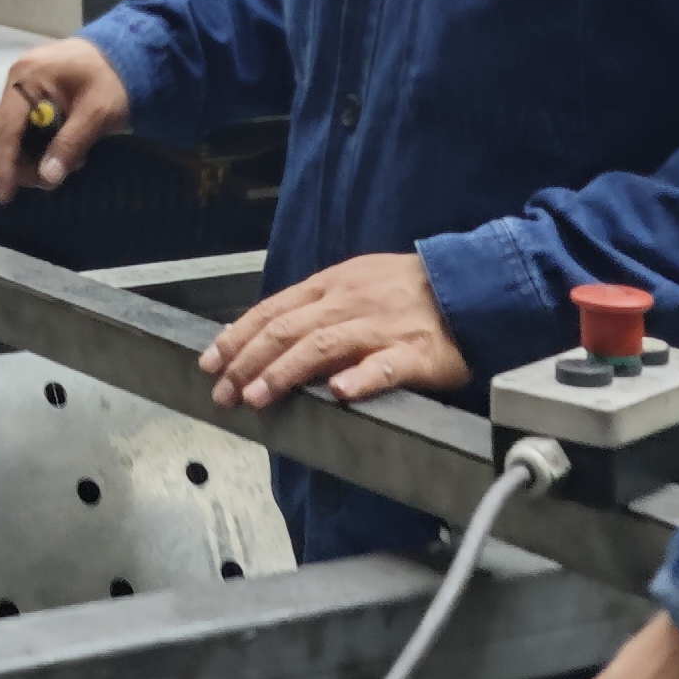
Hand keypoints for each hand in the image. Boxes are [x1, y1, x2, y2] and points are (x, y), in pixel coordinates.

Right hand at [0, 39, 131, 202]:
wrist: (127, 50)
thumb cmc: (112, 79)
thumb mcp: (97, 114)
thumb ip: (70, 145)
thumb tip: (48, 177)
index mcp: (27, 78)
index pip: (6, 129)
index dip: (5, 165)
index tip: (7, 196)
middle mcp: (17, 77)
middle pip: (3, 132)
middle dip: (21, 163)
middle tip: (49, 181)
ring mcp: (23, 81)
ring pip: (12, 129)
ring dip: (31, 154)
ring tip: (64, 164)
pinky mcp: (32, 87)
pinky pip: (24, 121)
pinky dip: (37, 140)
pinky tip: (62, 148)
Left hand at [200, 249, 468, 410]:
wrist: (467, 286)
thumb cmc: (406, 290)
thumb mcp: (353, 282)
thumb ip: (314, 307)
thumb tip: (267, 331)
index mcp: (332, 286)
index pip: (273, 310)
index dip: (238, 337)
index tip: (210, 362)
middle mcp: (350, 303)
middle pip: (288, 330)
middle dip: (248, 362)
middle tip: (223, 392)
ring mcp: (382, 327)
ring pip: (324, 347)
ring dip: (286, 372)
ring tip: (258, 396)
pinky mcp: (416, 353)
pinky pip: (386, 367)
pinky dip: (362, 378)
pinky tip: (340, 394)